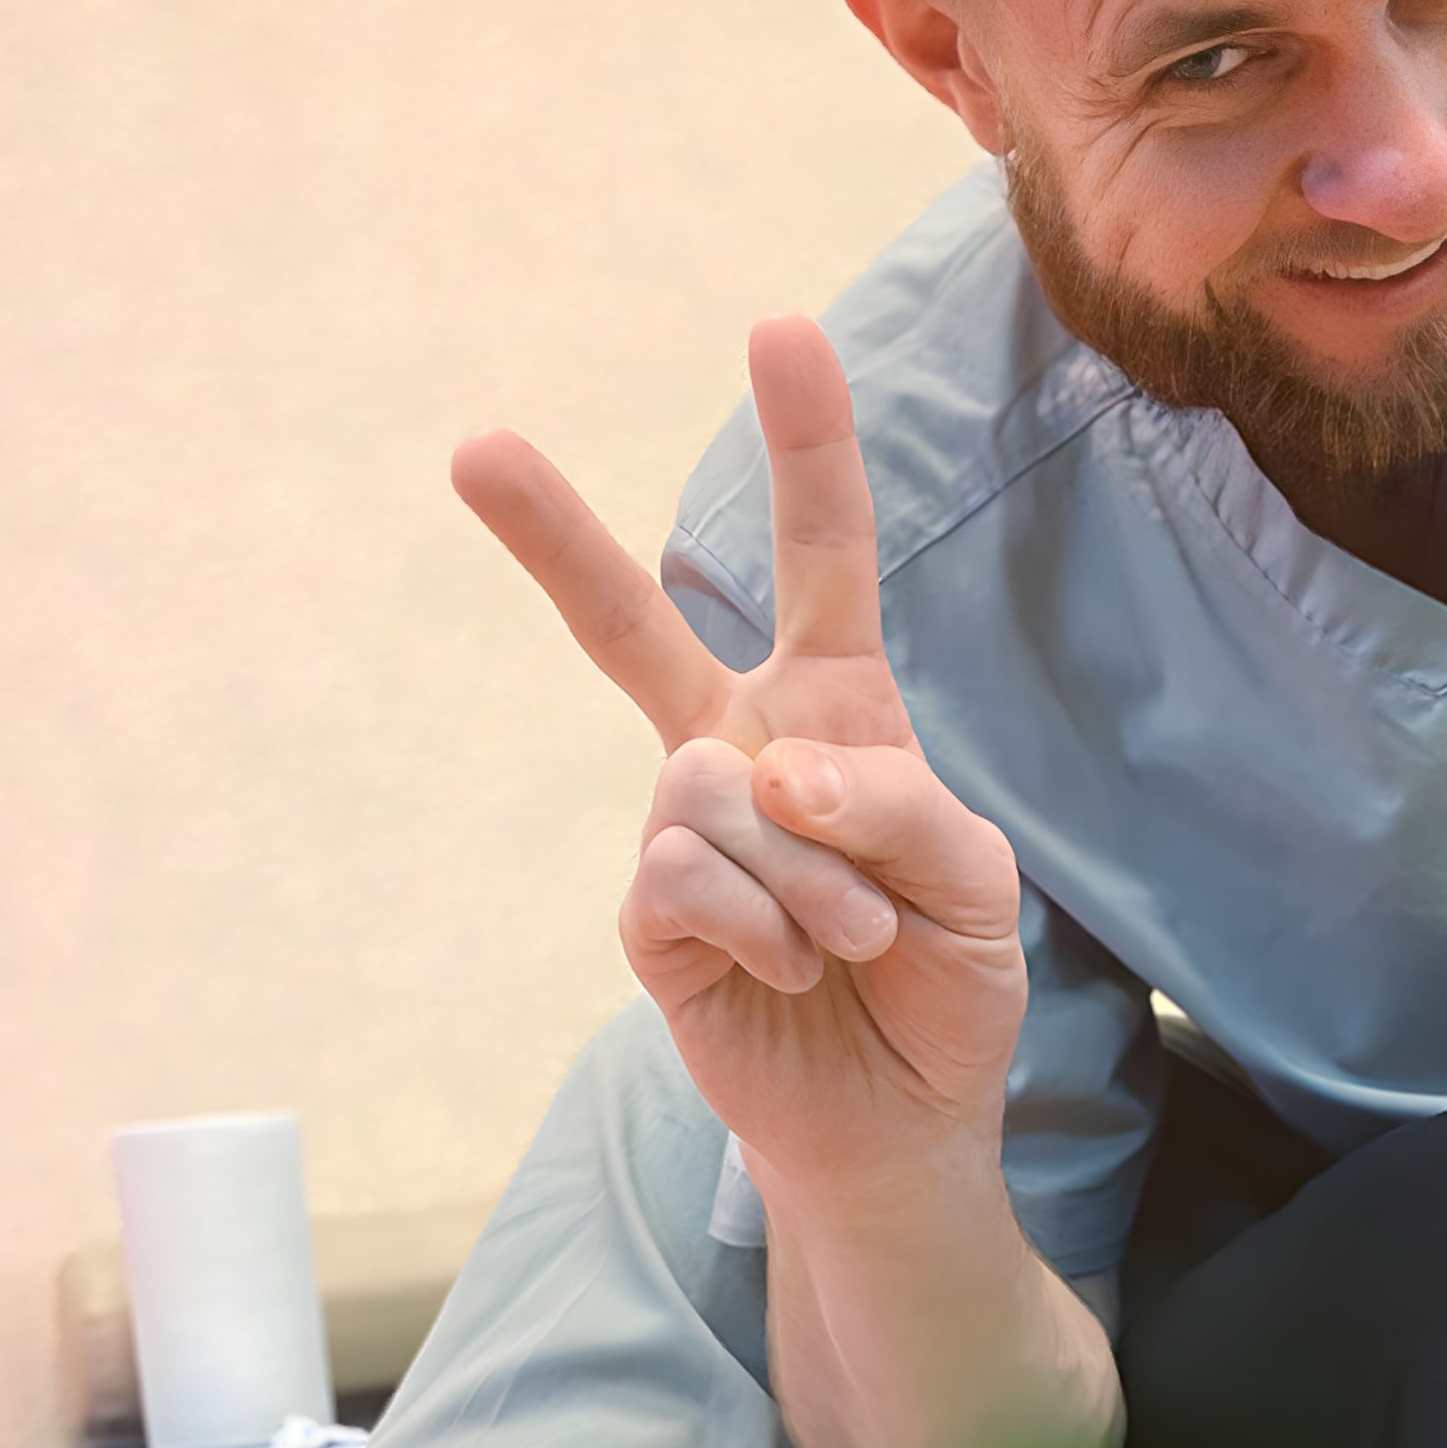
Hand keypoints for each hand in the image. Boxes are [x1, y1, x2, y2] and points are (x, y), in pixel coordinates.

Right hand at [452, 319, 1030, 1207]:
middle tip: (473, 447)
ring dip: (806, 877)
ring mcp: (680, 830)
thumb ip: (895, 804)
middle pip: (631, 623)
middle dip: (551, 535)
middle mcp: (736, 748)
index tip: (779, 330)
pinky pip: (685, 877)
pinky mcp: (648, 917)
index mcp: (832, 708)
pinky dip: (764, 928)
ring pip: (708, 792)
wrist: (900, 1117)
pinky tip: (792, 972)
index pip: (821, 558)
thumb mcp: (974, 880)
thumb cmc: (942, 981)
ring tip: (848, 941)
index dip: (806, 448)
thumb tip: (766, 771)